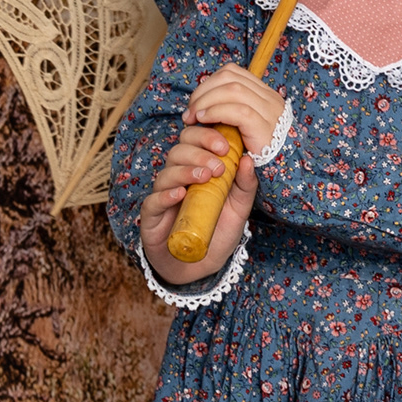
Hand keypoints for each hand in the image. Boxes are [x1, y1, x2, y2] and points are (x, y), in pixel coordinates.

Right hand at [138, 66, 287, 286]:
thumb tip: (250, 158)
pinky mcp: (151, 216)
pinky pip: (153, 200)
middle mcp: (177, 177)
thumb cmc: (217, 231)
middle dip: (199, 151)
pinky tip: (180, 194)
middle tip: (218, 165)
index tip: (226, 145)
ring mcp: (163, 195)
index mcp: (196, 168)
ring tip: (204, 177)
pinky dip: (166, 195)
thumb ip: (245, 185)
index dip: (206, 136)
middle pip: (178, 150)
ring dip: (185, 171)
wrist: (200, 265)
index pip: (194, 140)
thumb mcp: (239, 209)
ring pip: (166, 172)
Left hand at [184, 66, 286, 150]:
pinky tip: (204, 121)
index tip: (196, 101)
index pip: (232, 73)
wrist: (281, 176)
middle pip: (229, 78)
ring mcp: (270, 112)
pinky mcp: (264, 128)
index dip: (209, 82)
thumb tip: (203, 103)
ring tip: (193, 117)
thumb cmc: (256, 155)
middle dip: (203, 91)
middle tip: (190, 111)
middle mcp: (270, 99)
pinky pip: (237, 111)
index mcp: (265, 95)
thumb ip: (227, 113)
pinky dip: (215, 112)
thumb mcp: (241, 129)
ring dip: (206, 101)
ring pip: (233, 90)